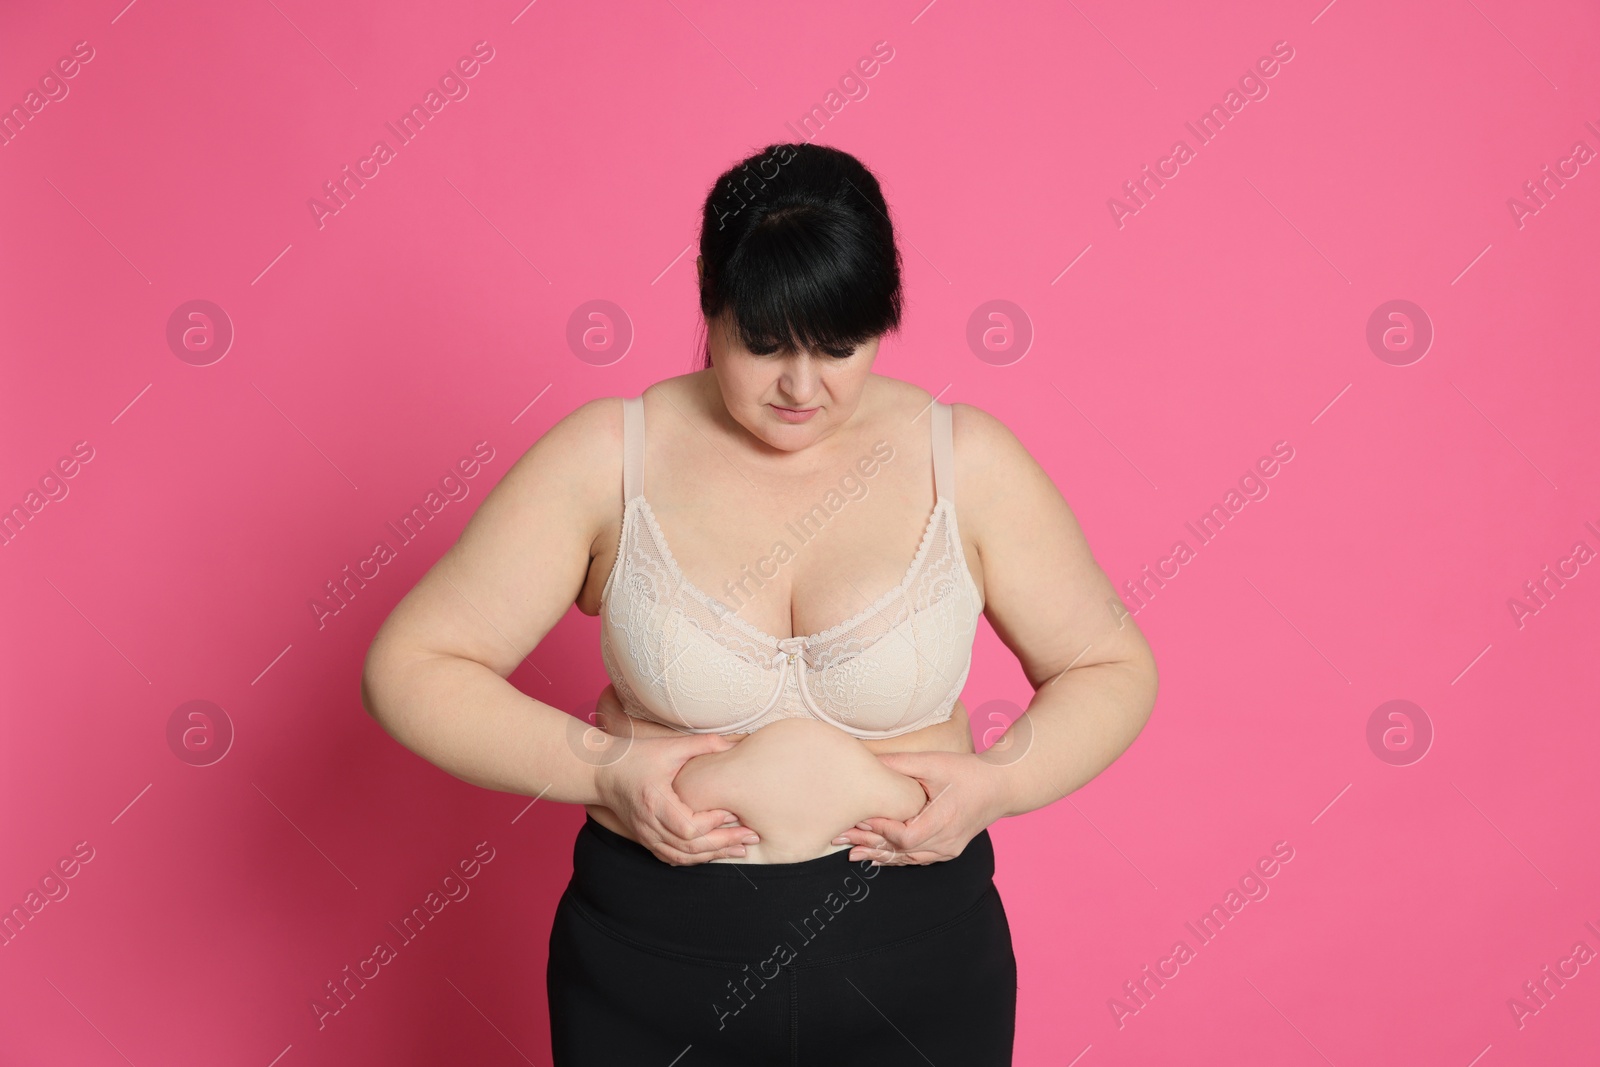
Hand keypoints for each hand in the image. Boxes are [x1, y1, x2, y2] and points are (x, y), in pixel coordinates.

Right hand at [591, 728, 759, 865]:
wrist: (602, 772)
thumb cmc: (636, 756)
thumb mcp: (669, 746)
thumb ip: (704, 745)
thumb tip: (737, 744)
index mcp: (655, 801)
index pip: (688, 826)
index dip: (713, 823)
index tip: (734, 812)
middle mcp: (648, 823)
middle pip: (690, 847)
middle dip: (723, 844)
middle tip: (751, 836)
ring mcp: (645, 835)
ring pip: (682, 857)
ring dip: (713, 855)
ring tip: (740, 848)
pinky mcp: (645, 839)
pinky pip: (672, 857)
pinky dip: (694, 859)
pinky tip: (714, 853)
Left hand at [831, 750, 1009, 865]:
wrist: (1000, 787)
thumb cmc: (968, 772)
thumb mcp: (934, 762)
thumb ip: (900, 764)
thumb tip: (866, 761)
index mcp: (945, 820)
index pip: (905, 836)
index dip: (880, 829)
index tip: (858, 819)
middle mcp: (947, 841)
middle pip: (902, 851)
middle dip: (869, 843)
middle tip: (840, 838)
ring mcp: (948, 849)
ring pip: (908, 859)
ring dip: (879, 854)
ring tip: (850, 851)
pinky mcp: (947, 850)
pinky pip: (917, 858)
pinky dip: (895, 857)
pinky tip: (875, 855)